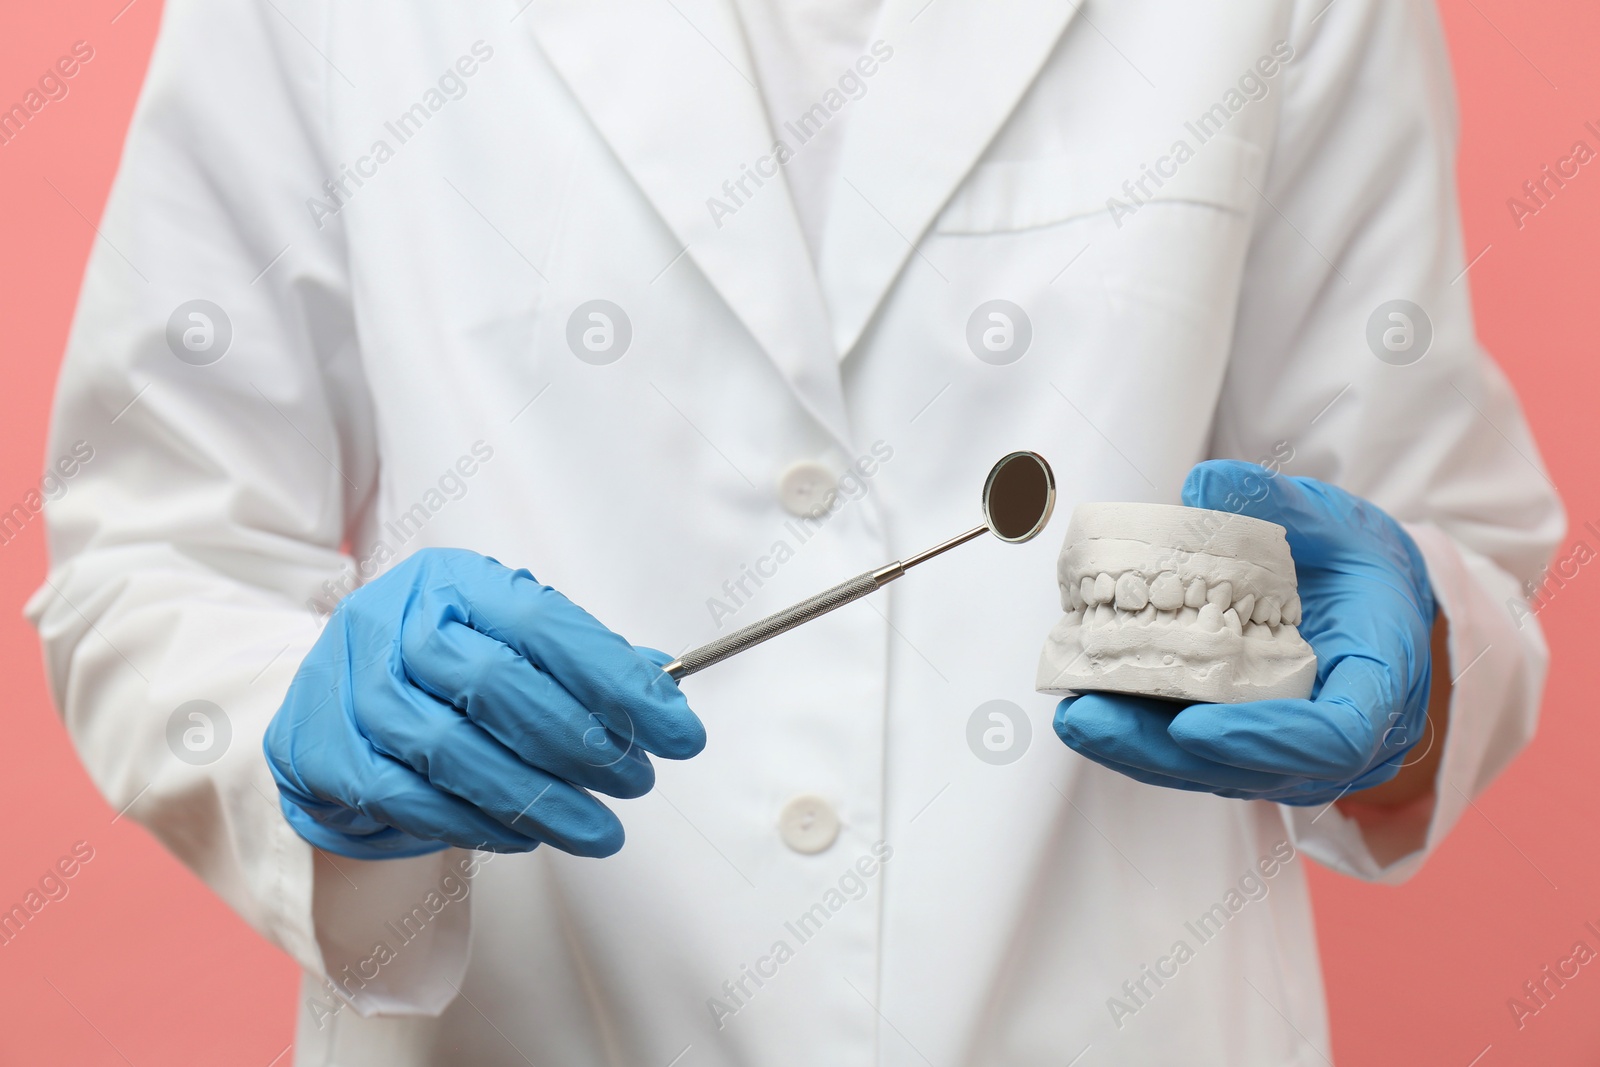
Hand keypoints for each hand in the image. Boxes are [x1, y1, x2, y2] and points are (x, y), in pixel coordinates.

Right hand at [264, 548, 703, 858]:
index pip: (543, 624)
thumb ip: (582, 662)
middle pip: (494, 683)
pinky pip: (412, 801)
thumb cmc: (443, 671)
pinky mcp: (327, 756)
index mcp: (454, 581)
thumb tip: (665, 694)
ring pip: (452, 751)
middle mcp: (394, 622)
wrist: (332, 704)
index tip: (679, 731)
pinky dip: (480, 825)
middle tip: (637, 782)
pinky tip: (529, 835)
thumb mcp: (509, 641)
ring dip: (539, 801)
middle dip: (580, 742)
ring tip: (601, 829)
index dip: (617, 680)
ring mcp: (352, 688)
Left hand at [1053, 460, 1436, 804]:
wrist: (1372, 594)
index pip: (1336, 737)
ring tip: (1076, 716)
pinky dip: (1146, 739)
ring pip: (1220, 771)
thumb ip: (1281, 504)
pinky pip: (1202, 758)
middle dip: (1166, 750)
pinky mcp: (1258, 751)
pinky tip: (1091, 711)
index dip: (1265, 741)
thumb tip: (1206, 484)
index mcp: (1385, 680)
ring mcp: (1301, 753)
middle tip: (1090, 718)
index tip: (1191, 725)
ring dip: (1142, 750)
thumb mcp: (1333, 520)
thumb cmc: (1358, 560)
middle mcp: (1349, 738)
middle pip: (1258, 769)